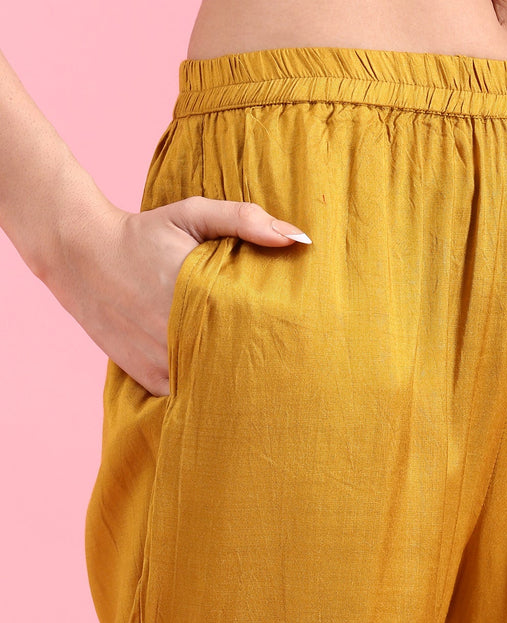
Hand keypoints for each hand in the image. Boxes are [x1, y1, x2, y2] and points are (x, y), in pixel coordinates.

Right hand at [38, 193, 311, 395]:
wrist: (79, 255)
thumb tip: (298, 239)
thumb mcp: (192, 214)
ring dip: (232, 380)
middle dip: (261, 363)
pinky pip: (188, 396)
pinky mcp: (149, 379)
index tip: (297, 337)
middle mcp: (177, 334)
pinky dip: (203, 389)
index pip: (254, 328)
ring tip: (258, 376)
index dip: (277, 336)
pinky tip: (219, 379)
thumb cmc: (144, 233)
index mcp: (196, 295)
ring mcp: (162, 362)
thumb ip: (245, 220)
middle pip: (237, 363)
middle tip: (288, 362)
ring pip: (213, 385)